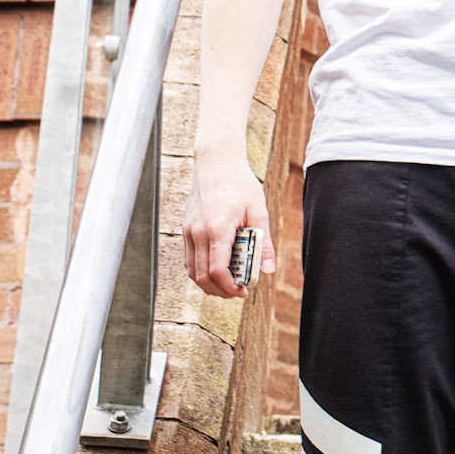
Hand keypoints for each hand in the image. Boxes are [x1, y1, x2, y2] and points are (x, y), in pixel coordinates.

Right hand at [183, 149, 274, 298]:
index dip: (230, 287)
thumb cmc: (239, 183)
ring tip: (229, 285)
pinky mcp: (186, 229)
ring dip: (209, 284)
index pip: (217, 271)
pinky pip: (189, 259)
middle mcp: (198, 233)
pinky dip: (200, 272)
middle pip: (203, 277)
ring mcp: (188, 231)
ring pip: (192, 271)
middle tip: (239, 292)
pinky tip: (217, 271)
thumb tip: (268, 269)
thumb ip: (264, 242)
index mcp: (217, 229)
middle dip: (221, 291)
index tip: (244, 291)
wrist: (216, 162)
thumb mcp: (259, 210)